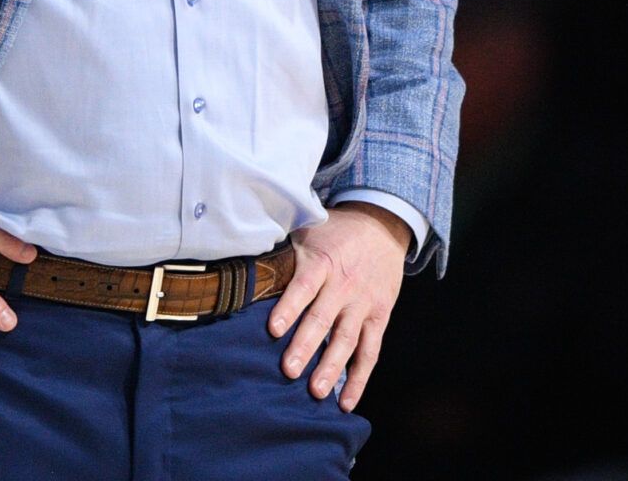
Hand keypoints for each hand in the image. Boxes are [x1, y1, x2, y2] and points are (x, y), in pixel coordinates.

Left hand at [268, 203, 410, 410]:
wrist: (382, 226)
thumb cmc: (335, 232)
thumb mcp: (308, 231)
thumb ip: (285, 253)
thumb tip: (246, 270)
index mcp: (322, 262)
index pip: (303, 287)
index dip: (289, 307)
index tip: (273, 329)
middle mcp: (344, 285)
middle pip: (324, 319)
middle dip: (306, 346)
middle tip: (289, 371)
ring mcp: (363, 304)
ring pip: (347, 340)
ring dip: (331, 368)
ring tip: (315, 392)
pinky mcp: (379, 317)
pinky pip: (370, 352)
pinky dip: (359, 378)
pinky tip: (345, 402)